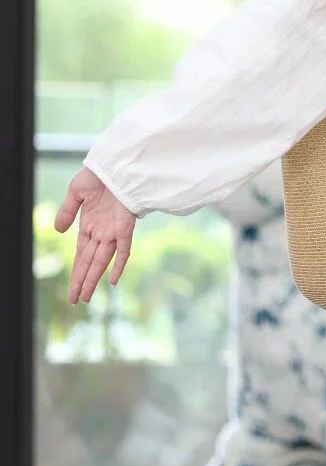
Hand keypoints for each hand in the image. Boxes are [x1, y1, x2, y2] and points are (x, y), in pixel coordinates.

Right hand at [55, 168, 136, 304]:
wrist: (116, 165)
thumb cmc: (97, 176)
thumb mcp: (76, 193)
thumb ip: (68, 212)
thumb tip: (58, 231)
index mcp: (89, 226)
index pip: (81, 256)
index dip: (76, 273)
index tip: (72, 290)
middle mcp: (101, 233)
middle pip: (89, 262)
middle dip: (82, 281)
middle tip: (76, 300)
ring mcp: (113, 231)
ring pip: (102, 260)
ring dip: (93, 278)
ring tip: (86, 296)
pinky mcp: (125, 227)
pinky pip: (123, 249)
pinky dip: (118, 264)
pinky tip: (112, 280)